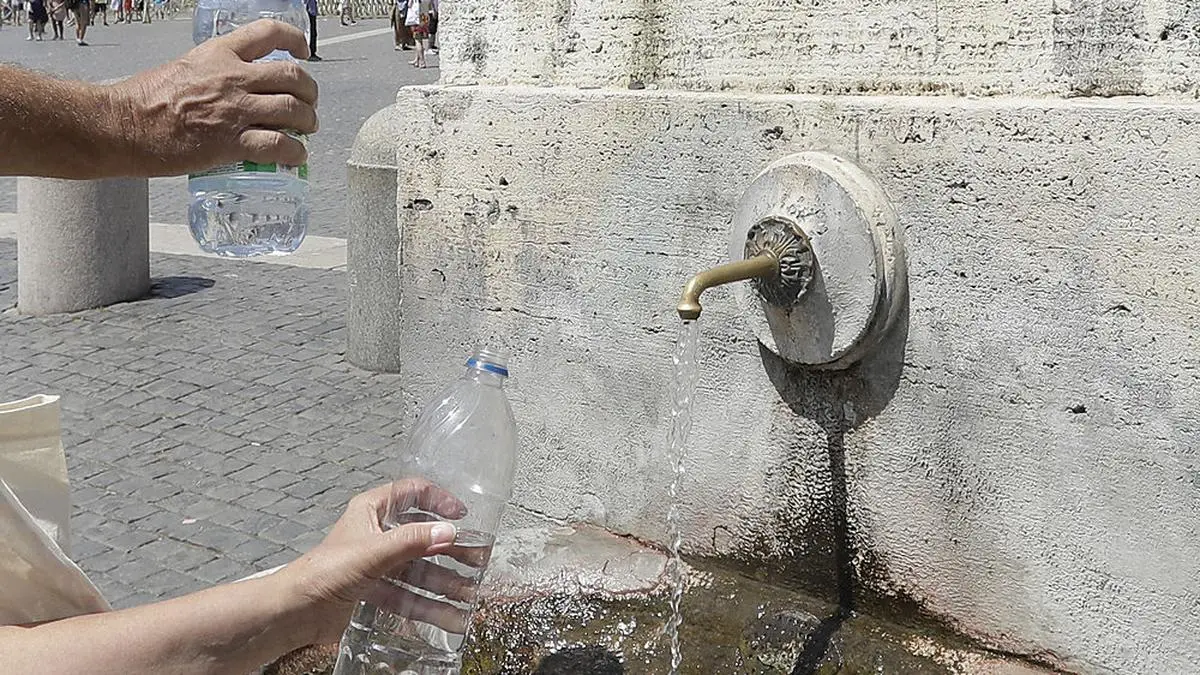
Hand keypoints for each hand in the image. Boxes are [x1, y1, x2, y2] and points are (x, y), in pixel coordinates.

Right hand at [104, 19, 317, 176]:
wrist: (122, 125)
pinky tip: (296, 156)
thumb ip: (215, 72)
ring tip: (306, 129)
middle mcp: (233, 77)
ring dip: (307, 121)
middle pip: (292, 77)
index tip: (303, 52)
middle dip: (309, 91)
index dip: (295, 41)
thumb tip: (235, 87)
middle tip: (309, 104)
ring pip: (293, 110)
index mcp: (219, 53)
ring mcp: (235, 110)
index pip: (269, 33)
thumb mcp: (184, 67)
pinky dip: (295, 152)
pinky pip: (279, 146)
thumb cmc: (144, 99)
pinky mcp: (231, 143)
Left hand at [274, 480, 468, 645]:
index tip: (462, 515)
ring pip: (421, 571)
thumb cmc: (324, 571)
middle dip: (452, 550)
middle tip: (478, 560)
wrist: (297, 612)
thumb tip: (449, 531)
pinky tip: (451, 619)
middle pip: (424, 536)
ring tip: (471, 596)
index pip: (412, 493)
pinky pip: (411, 597)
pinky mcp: (378, 592)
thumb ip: (411, 541)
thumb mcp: (372, 551)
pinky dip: (431, 608)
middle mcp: (379, 535)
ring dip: (446, 583)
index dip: (439, 500)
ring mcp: (380, 565)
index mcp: (373, 511)